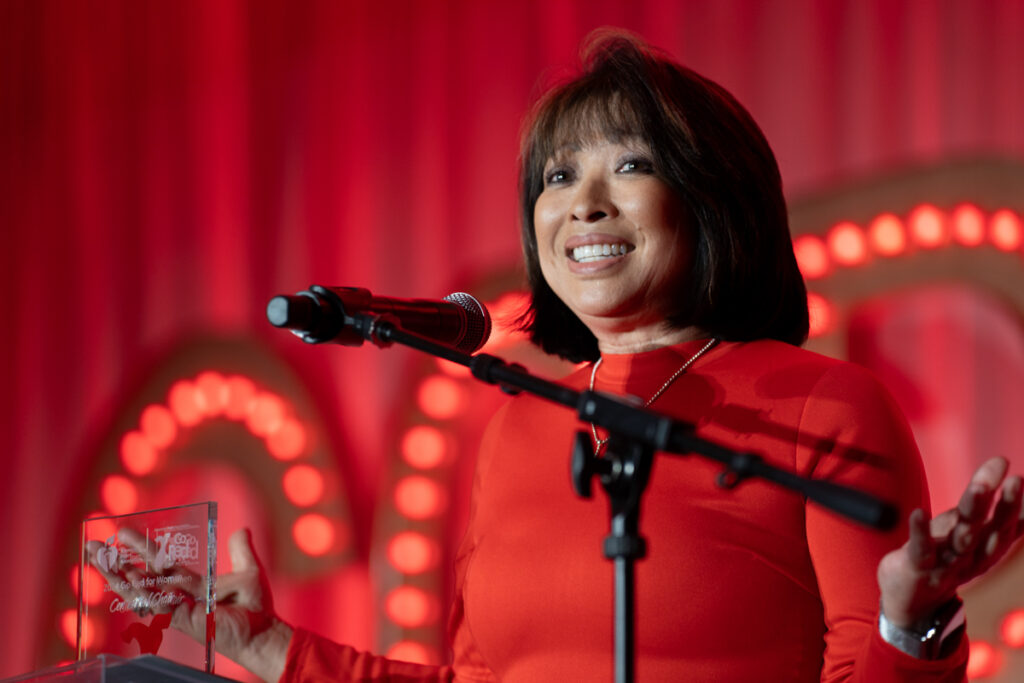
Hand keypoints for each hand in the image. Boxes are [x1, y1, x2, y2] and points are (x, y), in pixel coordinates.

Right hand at [87, 527, 292, 681]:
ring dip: (118, 575)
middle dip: (118, 561)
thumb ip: (240, 551)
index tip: (122, 533)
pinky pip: (158, 603)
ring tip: (98, 558)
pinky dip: (144, 591)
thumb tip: (242, 529)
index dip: (142, 549)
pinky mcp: (183, 619)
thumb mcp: (249, 571)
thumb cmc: (257, 608)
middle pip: (143, 576)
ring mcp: (178, 609)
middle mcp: (180, 596)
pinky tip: (128, 578)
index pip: (161, 564)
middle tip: (95, 544)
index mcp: (192, 585)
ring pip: (142, 590)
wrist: (264, 632)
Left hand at [878, 456, 1023, 627]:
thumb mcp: (974, 539)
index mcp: (984, 548)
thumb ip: (997, 517)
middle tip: (1014, 479)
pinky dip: (920, 531)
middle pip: (989, 529)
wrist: (911, 603)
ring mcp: (945, 564)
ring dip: (972, 512)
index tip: (1020, 477)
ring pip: (962, 538)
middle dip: (1003, 506)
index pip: (1004, 525)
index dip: (1014, 503)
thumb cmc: (945, 562)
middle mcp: (970, 557)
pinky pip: (920, 549)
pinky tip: (918, 512)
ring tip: (980, 488)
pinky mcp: (917, 568)